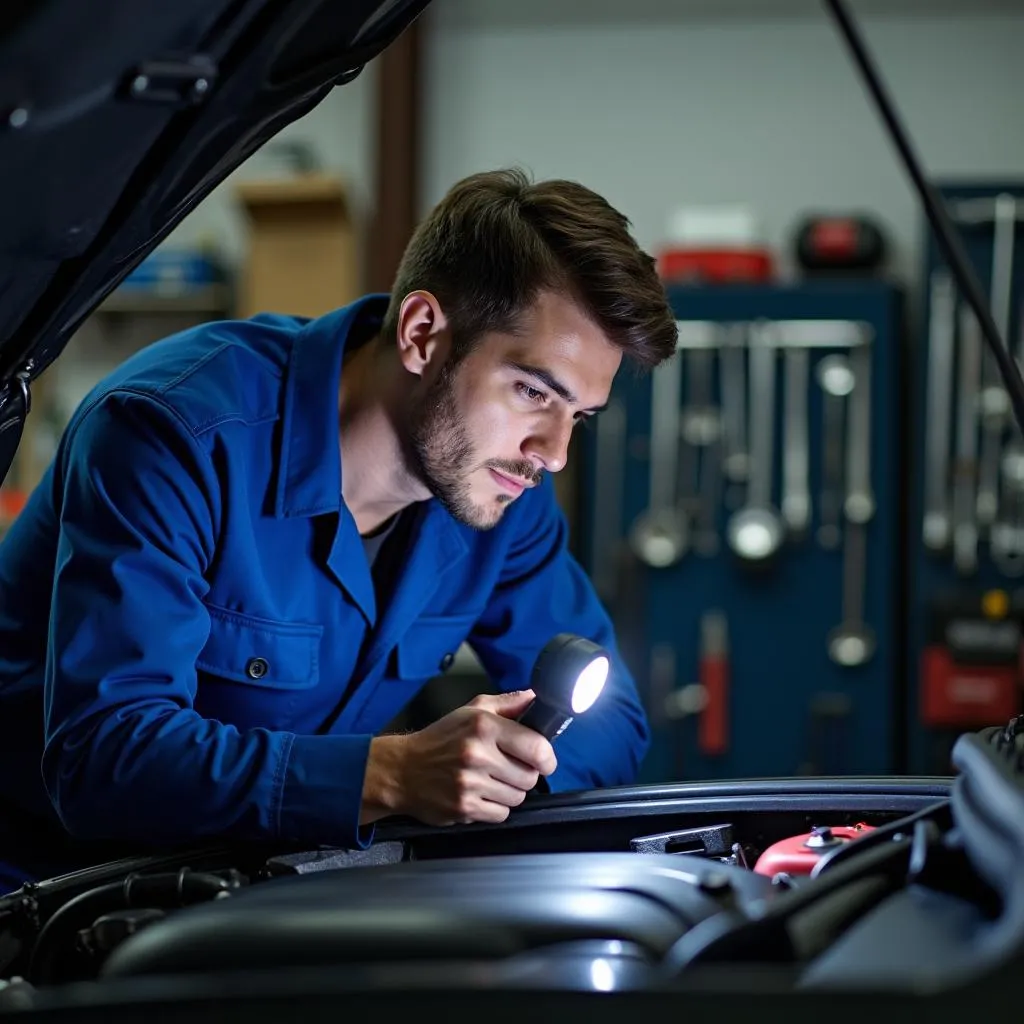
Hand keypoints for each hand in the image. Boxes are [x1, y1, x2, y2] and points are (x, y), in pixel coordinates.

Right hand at [360, 690, 556, 826]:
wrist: (402, 770)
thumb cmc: (439, 739)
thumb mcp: (471, 710)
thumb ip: (507, 704)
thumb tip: (535, 698)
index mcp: (484, 726)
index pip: (538, 747)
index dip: (547, 757)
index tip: (544, 759)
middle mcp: (477, 754)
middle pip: (530, 777)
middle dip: (525, 774)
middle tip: (508, 768)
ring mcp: (470, 783)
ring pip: (518, 798)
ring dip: (510, 791)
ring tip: (491, 780)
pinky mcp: (464, 808)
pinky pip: (501, 814)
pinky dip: (495, 808)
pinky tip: (481, 794)